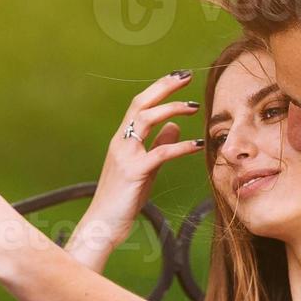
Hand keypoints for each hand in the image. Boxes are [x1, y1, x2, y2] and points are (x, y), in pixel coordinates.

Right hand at [72, 71, 202, 260]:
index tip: (179, 77)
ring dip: (172, 109)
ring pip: (146, 120)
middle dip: (164, 87)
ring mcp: (125, 156)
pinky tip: (197, 146)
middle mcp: (120, 142)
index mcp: (122, 140)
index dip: (159, 88)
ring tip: (194, 107)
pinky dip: (180, 146)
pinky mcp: (134, 173)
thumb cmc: (123, 199)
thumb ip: (157, 145)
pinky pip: (160, 153)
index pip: (139, 105)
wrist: (104, 224)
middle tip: (187, 76)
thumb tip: (175, 126)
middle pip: (140, 104)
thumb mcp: (144, 168)